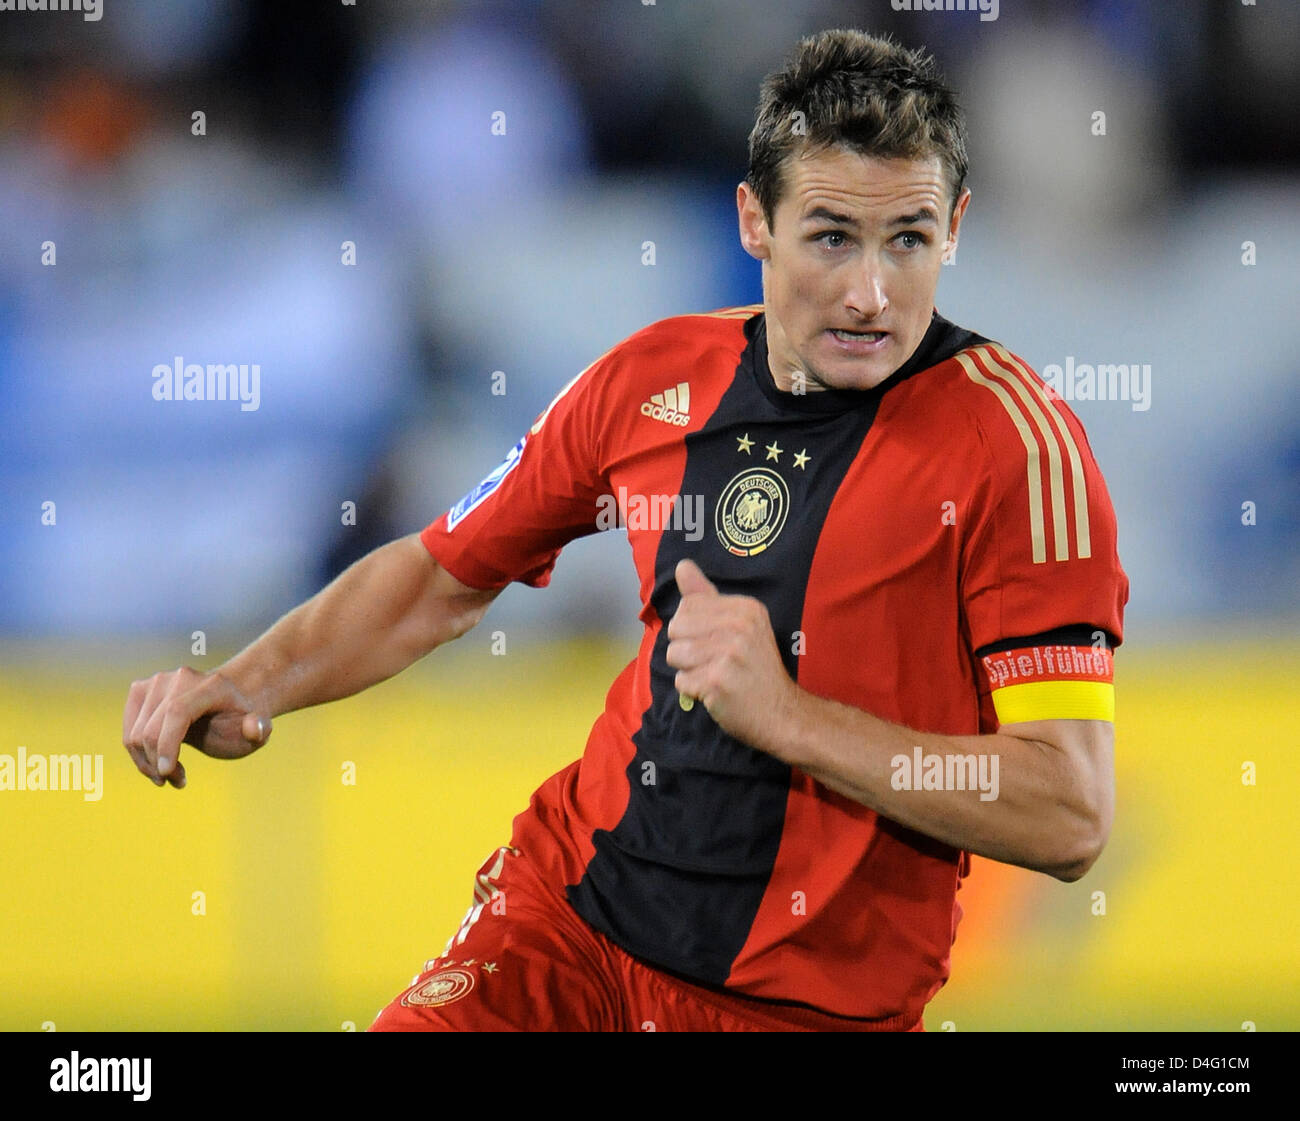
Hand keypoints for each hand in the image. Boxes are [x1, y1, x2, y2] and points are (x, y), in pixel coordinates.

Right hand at [122, 667, 272, 787]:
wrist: (227, 701)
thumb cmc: (240, 720)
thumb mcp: (258, 729)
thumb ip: (259, 730)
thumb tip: (253, 727)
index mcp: (211, 685)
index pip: (177, 712)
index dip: (167, 743)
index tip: (167, 773)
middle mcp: (180, 678)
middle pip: (152, 729)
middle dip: (161, 764)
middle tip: (179, 782)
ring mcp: (156, 682)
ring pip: (136, 735)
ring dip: (149, 764)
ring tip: (173, 775)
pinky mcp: (139, 690)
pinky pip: (129, 732)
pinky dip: (139, 755)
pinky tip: (159, 765)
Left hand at [665, 559, 798, 751]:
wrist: (783, 713)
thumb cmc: (756, 669)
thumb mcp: (741, 625)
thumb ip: (707, 596)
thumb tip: (682, 565)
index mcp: (746, 608)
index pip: (688, 605)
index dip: (693, 628)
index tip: (719, 642)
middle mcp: (739, 627)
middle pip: (676, 628)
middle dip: (686, 649)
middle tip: (715, 662)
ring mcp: (728, 654)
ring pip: (674, 654)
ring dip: (688, 671)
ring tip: (714, 676)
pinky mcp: (717, 681)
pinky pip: (681, 681)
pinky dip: (692, 691)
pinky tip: (715, 692)